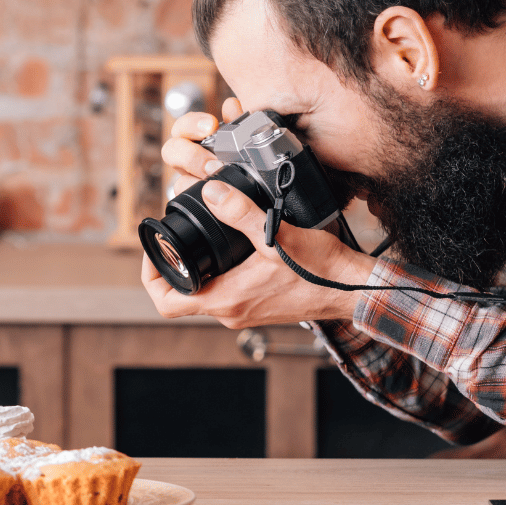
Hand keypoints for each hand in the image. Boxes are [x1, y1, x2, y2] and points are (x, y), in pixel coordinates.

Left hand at [141, 98, 376, 326]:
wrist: (354, 289)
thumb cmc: (321, 270)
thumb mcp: (278, 235)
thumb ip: (242, 212)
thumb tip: (210, 191)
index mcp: (225, 300)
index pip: (166, 301)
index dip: (151, 275)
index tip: (154, 250)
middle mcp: (229, 312)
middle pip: (180, 296)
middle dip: (170, 268)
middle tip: (171, 240)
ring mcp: (243, 312)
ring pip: (202, 293)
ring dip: (195, 269)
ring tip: (194, 239)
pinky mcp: (257, 307)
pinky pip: (224, 293)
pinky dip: (216, 273)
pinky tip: (225, 250)